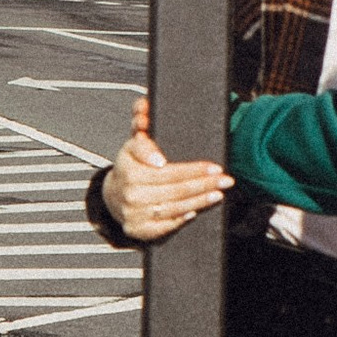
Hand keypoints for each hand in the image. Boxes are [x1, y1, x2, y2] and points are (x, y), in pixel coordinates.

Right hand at [100, 97, 230, 242]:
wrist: (112, 195)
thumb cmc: (129, 166)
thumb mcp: (132, 143)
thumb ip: (140, 123)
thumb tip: (145, 106)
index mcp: (129, 169)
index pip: (167, 170)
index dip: (191, 170)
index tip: (212, 167)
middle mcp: (131, 193)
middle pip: (175, 188)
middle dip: (204, 183)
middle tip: (224, 177)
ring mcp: (134, 214)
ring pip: (174, 207)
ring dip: (200, 200)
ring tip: (219, 192)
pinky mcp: (139, 230)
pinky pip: (165, 226)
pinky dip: (182, 218)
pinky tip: (196, 210)